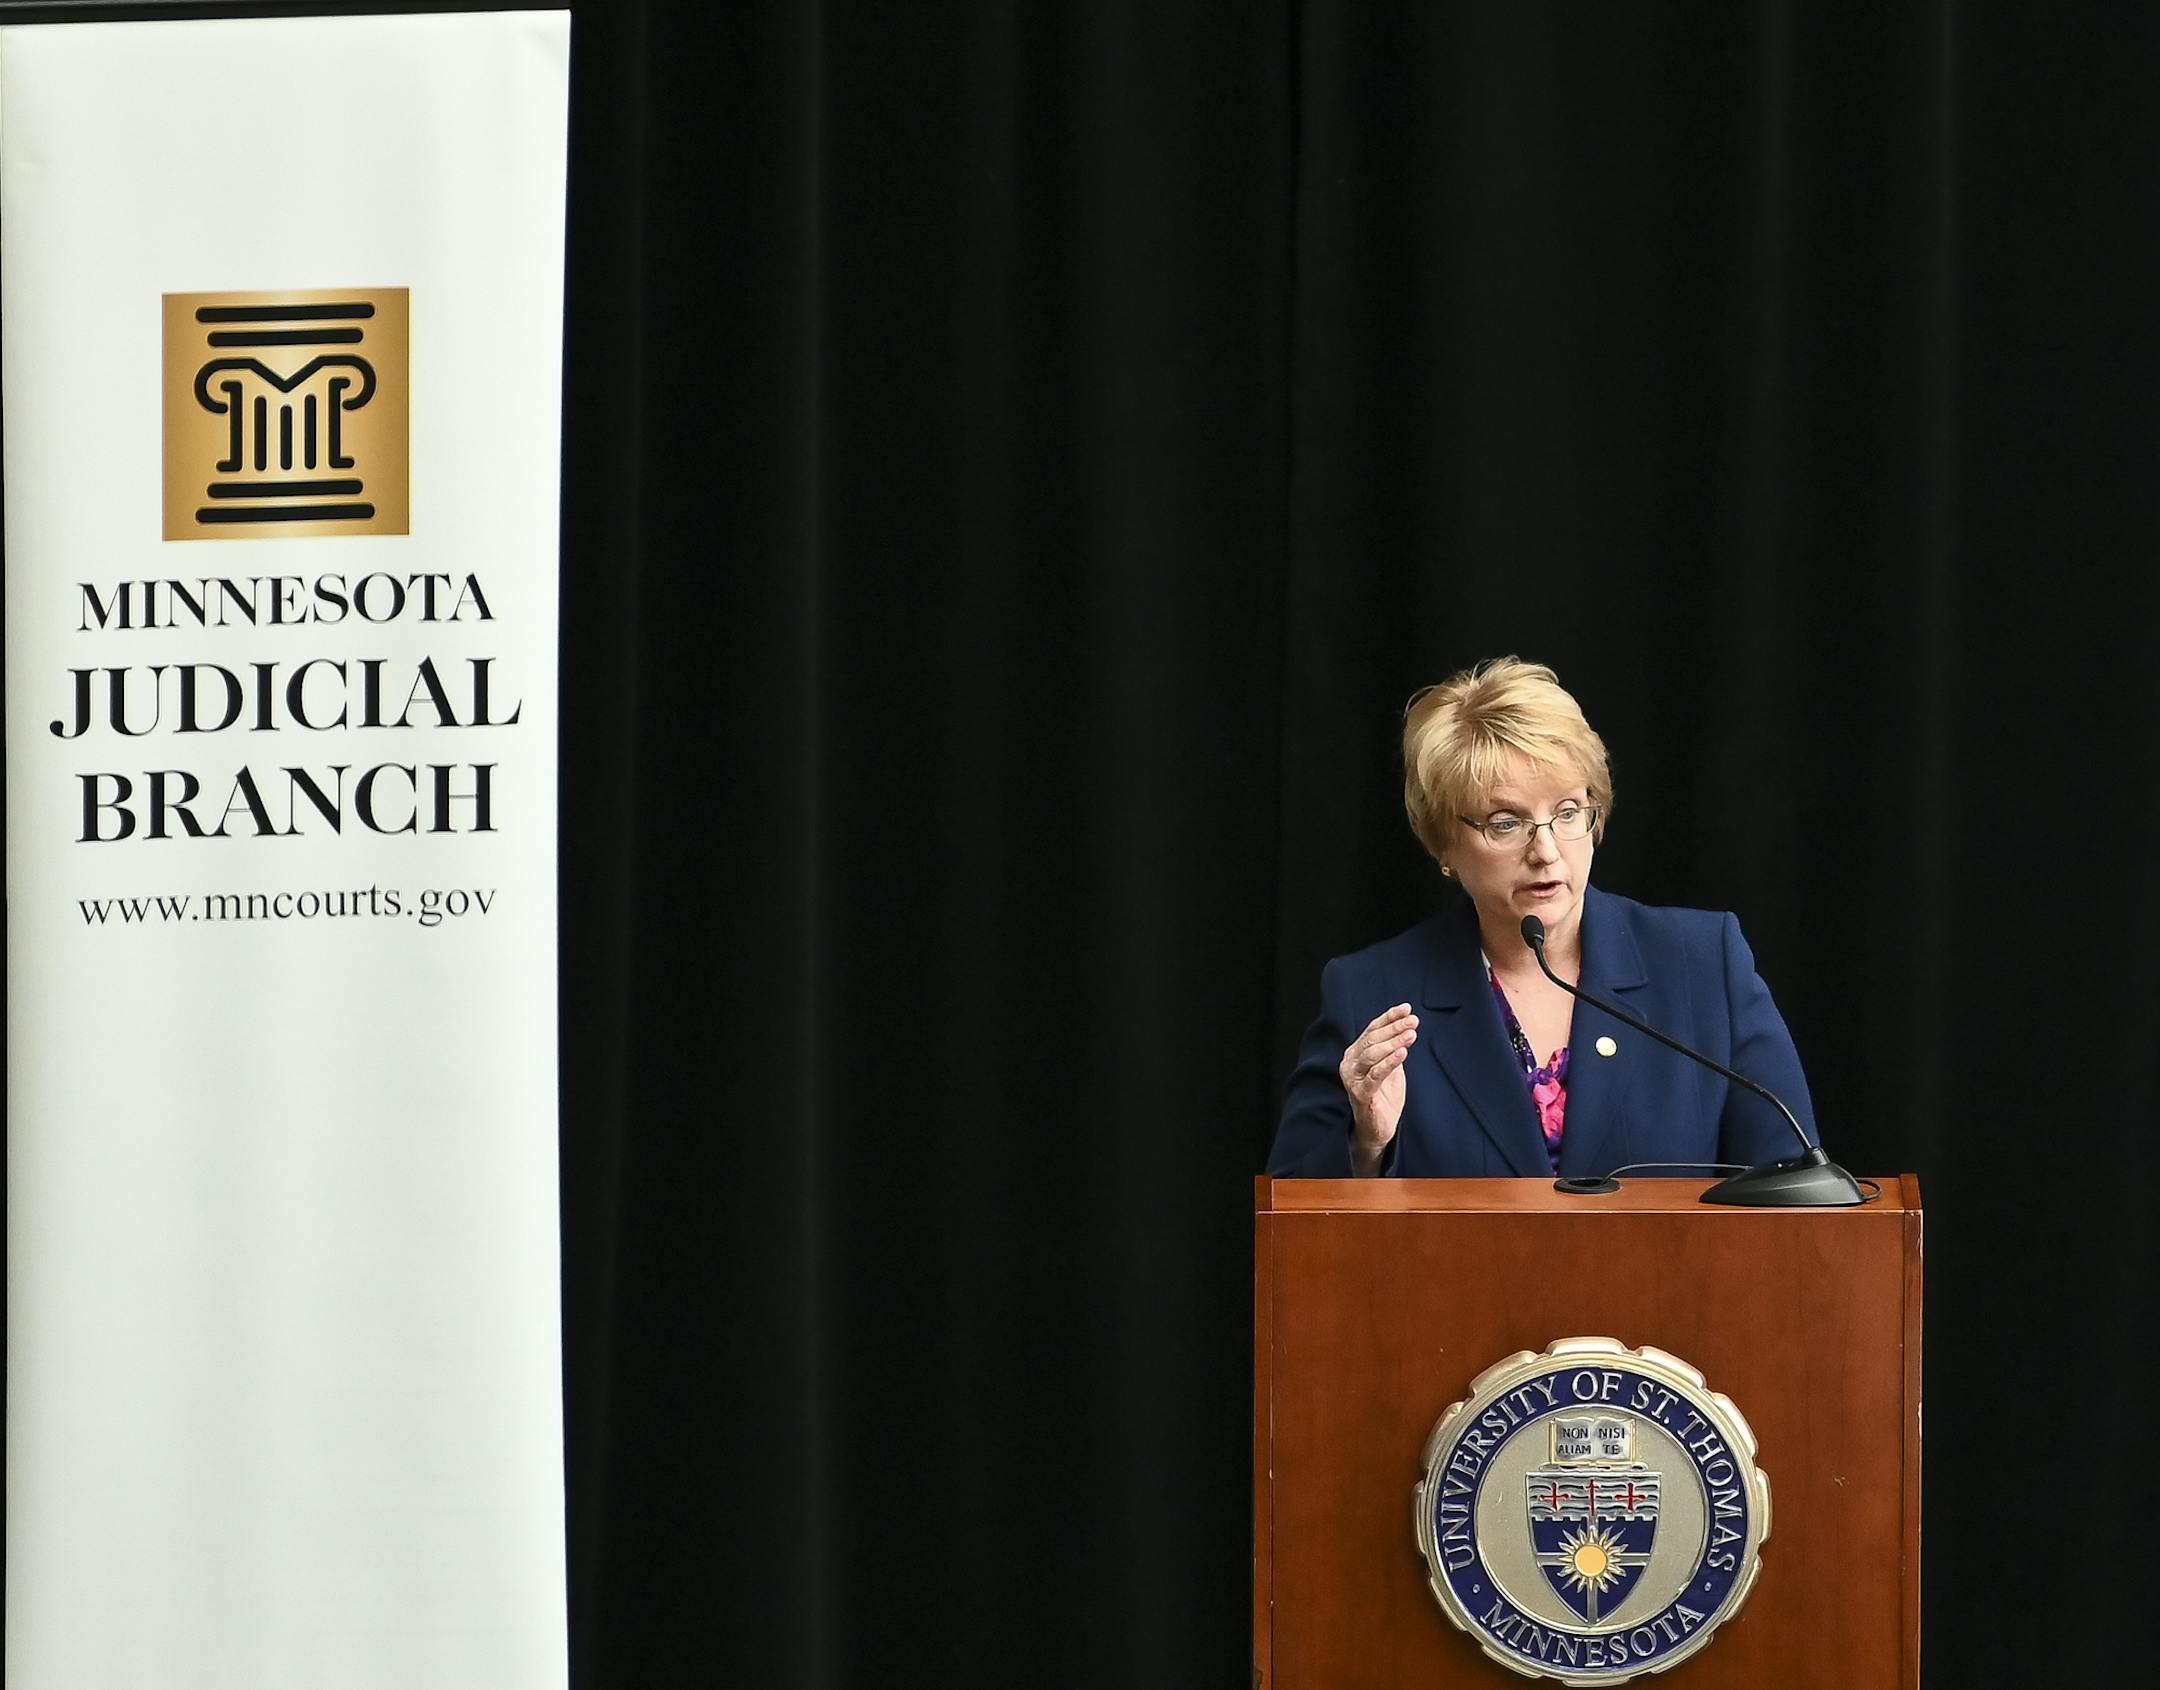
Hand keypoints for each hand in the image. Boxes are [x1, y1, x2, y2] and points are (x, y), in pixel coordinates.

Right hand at [1340, 1004, 1416, 1174]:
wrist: (1377, 1128)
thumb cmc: (1384, 1095)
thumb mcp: (1390, 1067)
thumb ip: (1392, 1048)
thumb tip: (1406, 1024)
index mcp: (1356, 1053)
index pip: (1372, 1029)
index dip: (1389, 1018)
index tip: (1407, 1008)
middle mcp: (1350, 1062)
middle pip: (1372, 1039)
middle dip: (1394, 1028)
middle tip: (1413, 1021)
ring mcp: (1352, 1078)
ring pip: (1372, 1054)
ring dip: (1393, 1042)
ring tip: (1411, 1034)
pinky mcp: (1360, 1093)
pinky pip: (1375, 1074)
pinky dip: (1389, 1062)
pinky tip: (1403, 1053)